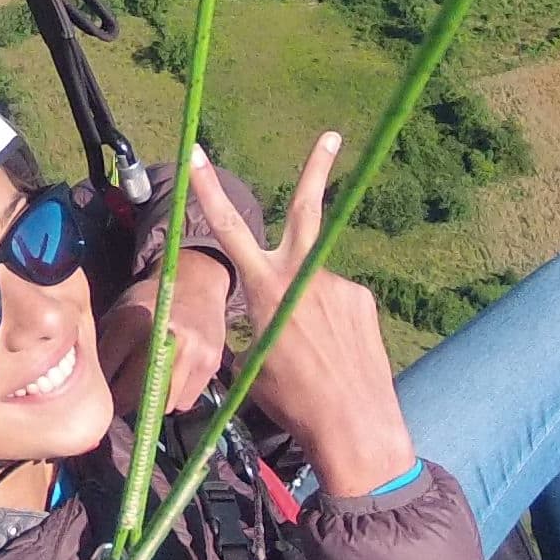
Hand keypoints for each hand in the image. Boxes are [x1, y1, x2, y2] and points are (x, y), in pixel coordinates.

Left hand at [99, 249, 228, 415]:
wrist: (197, 281)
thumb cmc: (151, 300)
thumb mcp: (119, 312)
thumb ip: (104, 347)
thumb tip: (91, 386)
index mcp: (130, 323)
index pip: (105, 374)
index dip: (98, 385)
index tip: (98, 389)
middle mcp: (162, 339)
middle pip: (131, 397)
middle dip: (121, 402)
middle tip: (120, 396)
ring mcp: (190, 354)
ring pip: (160, 406)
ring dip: (151, 403)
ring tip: (148, 385)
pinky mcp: (210, 365)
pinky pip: (184, 403)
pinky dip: (176, 398)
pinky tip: (173, 377)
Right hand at [187, 132, 415, 498]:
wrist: (351, 424)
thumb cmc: (291, 400)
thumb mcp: (253, 362)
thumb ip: (254, 327)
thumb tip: (257, 323)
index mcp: (264, 288)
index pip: (228, 228)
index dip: (207, 190)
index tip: (197, 152)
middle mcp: (302, 275)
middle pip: (305, 208)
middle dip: (316, 169)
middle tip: (332, 136)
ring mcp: (338, 284)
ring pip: (315, 284)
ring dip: (311, 310)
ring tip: (315, 356)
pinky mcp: (362, 300)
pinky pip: (339, 303)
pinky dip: (332, 324)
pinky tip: (337, 356)